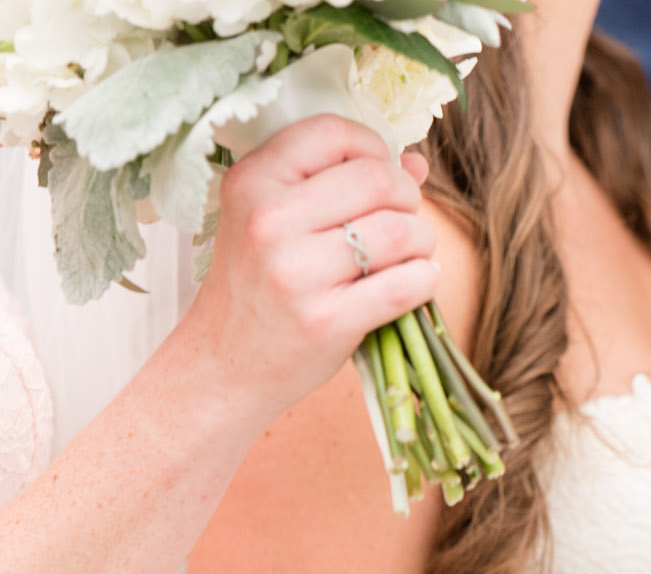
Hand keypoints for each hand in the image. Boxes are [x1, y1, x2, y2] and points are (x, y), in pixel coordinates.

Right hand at [169, 115, 440, 429]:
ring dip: (422, 242)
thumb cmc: (259, 286)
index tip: (379, 175)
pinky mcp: (327, 320)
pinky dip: (425, 279)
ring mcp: (297, 272)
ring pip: (401, 231)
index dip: (373, 149)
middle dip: (407, 198)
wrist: (225, 363)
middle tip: (400, 221)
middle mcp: (269, 221)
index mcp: (253, 181)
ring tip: (408, 256)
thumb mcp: (275, 222)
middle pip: (378, 180)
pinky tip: (415, 282)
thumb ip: (339, 184)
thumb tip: (416, 163)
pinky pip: (407, 283)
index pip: (333, 133)